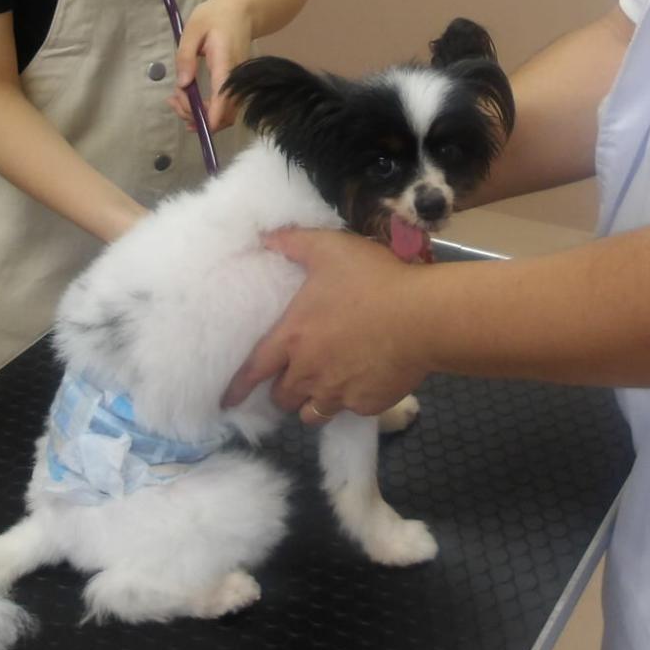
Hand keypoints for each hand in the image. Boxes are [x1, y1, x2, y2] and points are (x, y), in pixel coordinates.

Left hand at [169, 0, 253, 132]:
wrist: (243, 10)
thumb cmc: (216, 15)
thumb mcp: (193, 29)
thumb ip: (186, 56)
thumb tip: (183, 85)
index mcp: (226, 62)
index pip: (223, 95)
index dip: (213, 116)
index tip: (196, 125)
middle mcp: (236, 77)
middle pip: (225, 113)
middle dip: (198, 116)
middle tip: (173, 100)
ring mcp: (238, 83)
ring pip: (226, 114)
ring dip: (201, 116)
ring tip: (177, 101)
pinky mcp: (235, 84)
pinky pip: (225, 106)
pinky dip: (207, 111)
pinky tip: (188, 103)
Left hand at [222, 229, 428, 421]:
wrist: (423, 316)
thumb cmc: (372, 279)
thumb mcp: (330, 249)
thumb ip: (294, 243)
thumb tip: (265, 237)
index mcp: (293, 338)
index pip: (253, 370)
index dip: (237, 387)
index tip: (226, 401)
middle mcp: (309, 372)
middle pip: (282, 397)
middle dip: (284, 389)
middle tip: (295, 375)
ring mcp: (338, 393)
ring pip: (311, 412)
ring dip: (311, 402)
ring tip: (323, 387)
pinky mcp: (367, 404)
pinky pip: (348, 410)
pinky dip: (348, 400)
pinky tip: (361, 380)